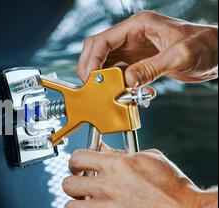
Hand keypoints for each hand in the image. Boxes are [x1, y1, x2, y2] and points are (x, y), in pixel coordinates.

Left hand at [62, 143, 217, 207]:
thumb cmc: (174, 190)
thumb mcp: (150, 159)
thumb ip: (122, 153)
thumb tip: (102, 148)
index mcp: (117, 166)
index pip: (78, 158)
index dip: (74, 162)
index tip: (76, 167)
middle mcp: (108, 188)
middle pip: (68, 184)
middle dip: (73, 185)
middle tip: (78, 188)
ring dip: (73, 206)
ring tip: (80, 206)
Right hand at [77, 11, 217, 87]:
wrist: (217, 53)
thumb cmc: (205, 45)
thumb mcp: (179, 56)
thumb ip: (151, 68)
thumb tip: (128, 80)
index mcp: (138, 26)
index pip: (103, 40)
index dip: (92, 59)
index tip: (91, 78)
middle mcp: (132, 36)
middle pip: (97, 50)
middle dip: (90, 68)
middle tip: (91, 86)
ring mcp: (133, 49)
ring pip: (105, 62)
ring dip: (103, 78)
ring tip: (105, 92)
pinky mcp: (137, 61)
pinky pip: (118, 72)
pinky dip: (116, 84)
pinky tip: (124, 92)